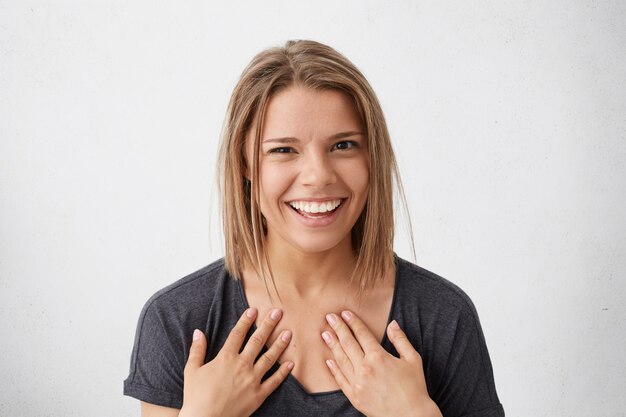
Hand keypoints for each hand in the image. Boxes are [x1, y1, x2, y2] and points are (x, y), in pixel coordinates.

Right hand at [179, 308, 292, 416]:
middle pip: (257, 341)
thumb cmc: (195, 397)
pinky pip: (274, 381)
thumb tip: (198, 332)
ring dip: (280, 345)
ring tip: (288, 333)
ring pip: (270, 358)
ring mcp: (252, 380)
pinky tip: (290, 363)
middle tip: (278, 312)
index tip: (254, 309)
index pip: (238, 334)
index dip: (246, 320)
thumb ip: (197, 350)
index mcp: (225, 358)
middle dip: (268, 324)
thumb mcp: (192, 371)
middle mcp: (241, 365)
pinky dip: (283, 372)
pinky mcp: (258, 395)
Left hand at [322, 311, 441, 416]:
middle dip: (338, 328)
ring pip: (341, 359)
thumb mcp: (413, 359)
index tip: (344, 313)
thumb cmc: (414, 387)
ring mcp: (357, 383)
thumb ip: (400, 340)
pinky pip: (340, 380)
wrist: (411, 416)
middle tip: (329, 317)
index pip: (362, 334)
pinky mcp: (354, 397)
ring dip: (332, 345)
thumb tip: (392, 323)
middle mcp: (365, 368)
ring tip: (324, 334)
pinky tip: (328, 360)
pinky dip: (333, 369)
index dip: (353, 322)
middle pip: (348, 343)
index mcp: (378, 357)